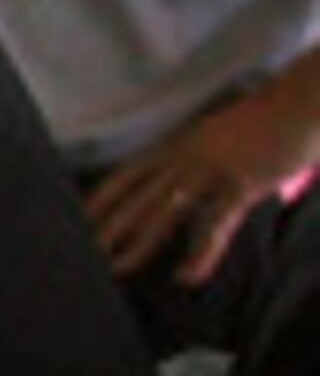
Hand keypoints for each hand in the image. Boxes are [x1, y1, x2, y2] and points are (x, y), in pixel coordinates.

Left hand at [86, 88, 319, 285]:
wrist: (302, 100)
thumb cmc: (266, 119)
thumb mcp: (218, 137)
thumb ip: (198, 160)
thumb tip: (188, 187)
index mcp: (177, 145)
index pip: (126, 175)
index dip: (100, 200)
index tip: (77, 220)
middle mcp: (185, 156)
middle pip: (135, 197)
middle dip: (107, 227)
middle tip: (84, 253)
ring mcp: (211, 169)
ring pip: (164, 212)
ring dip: (140, 243)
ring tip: (119, 268)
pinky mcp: (240, 184)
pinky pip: (214, 224)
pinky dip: (199, 254)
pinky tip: (186, 275)